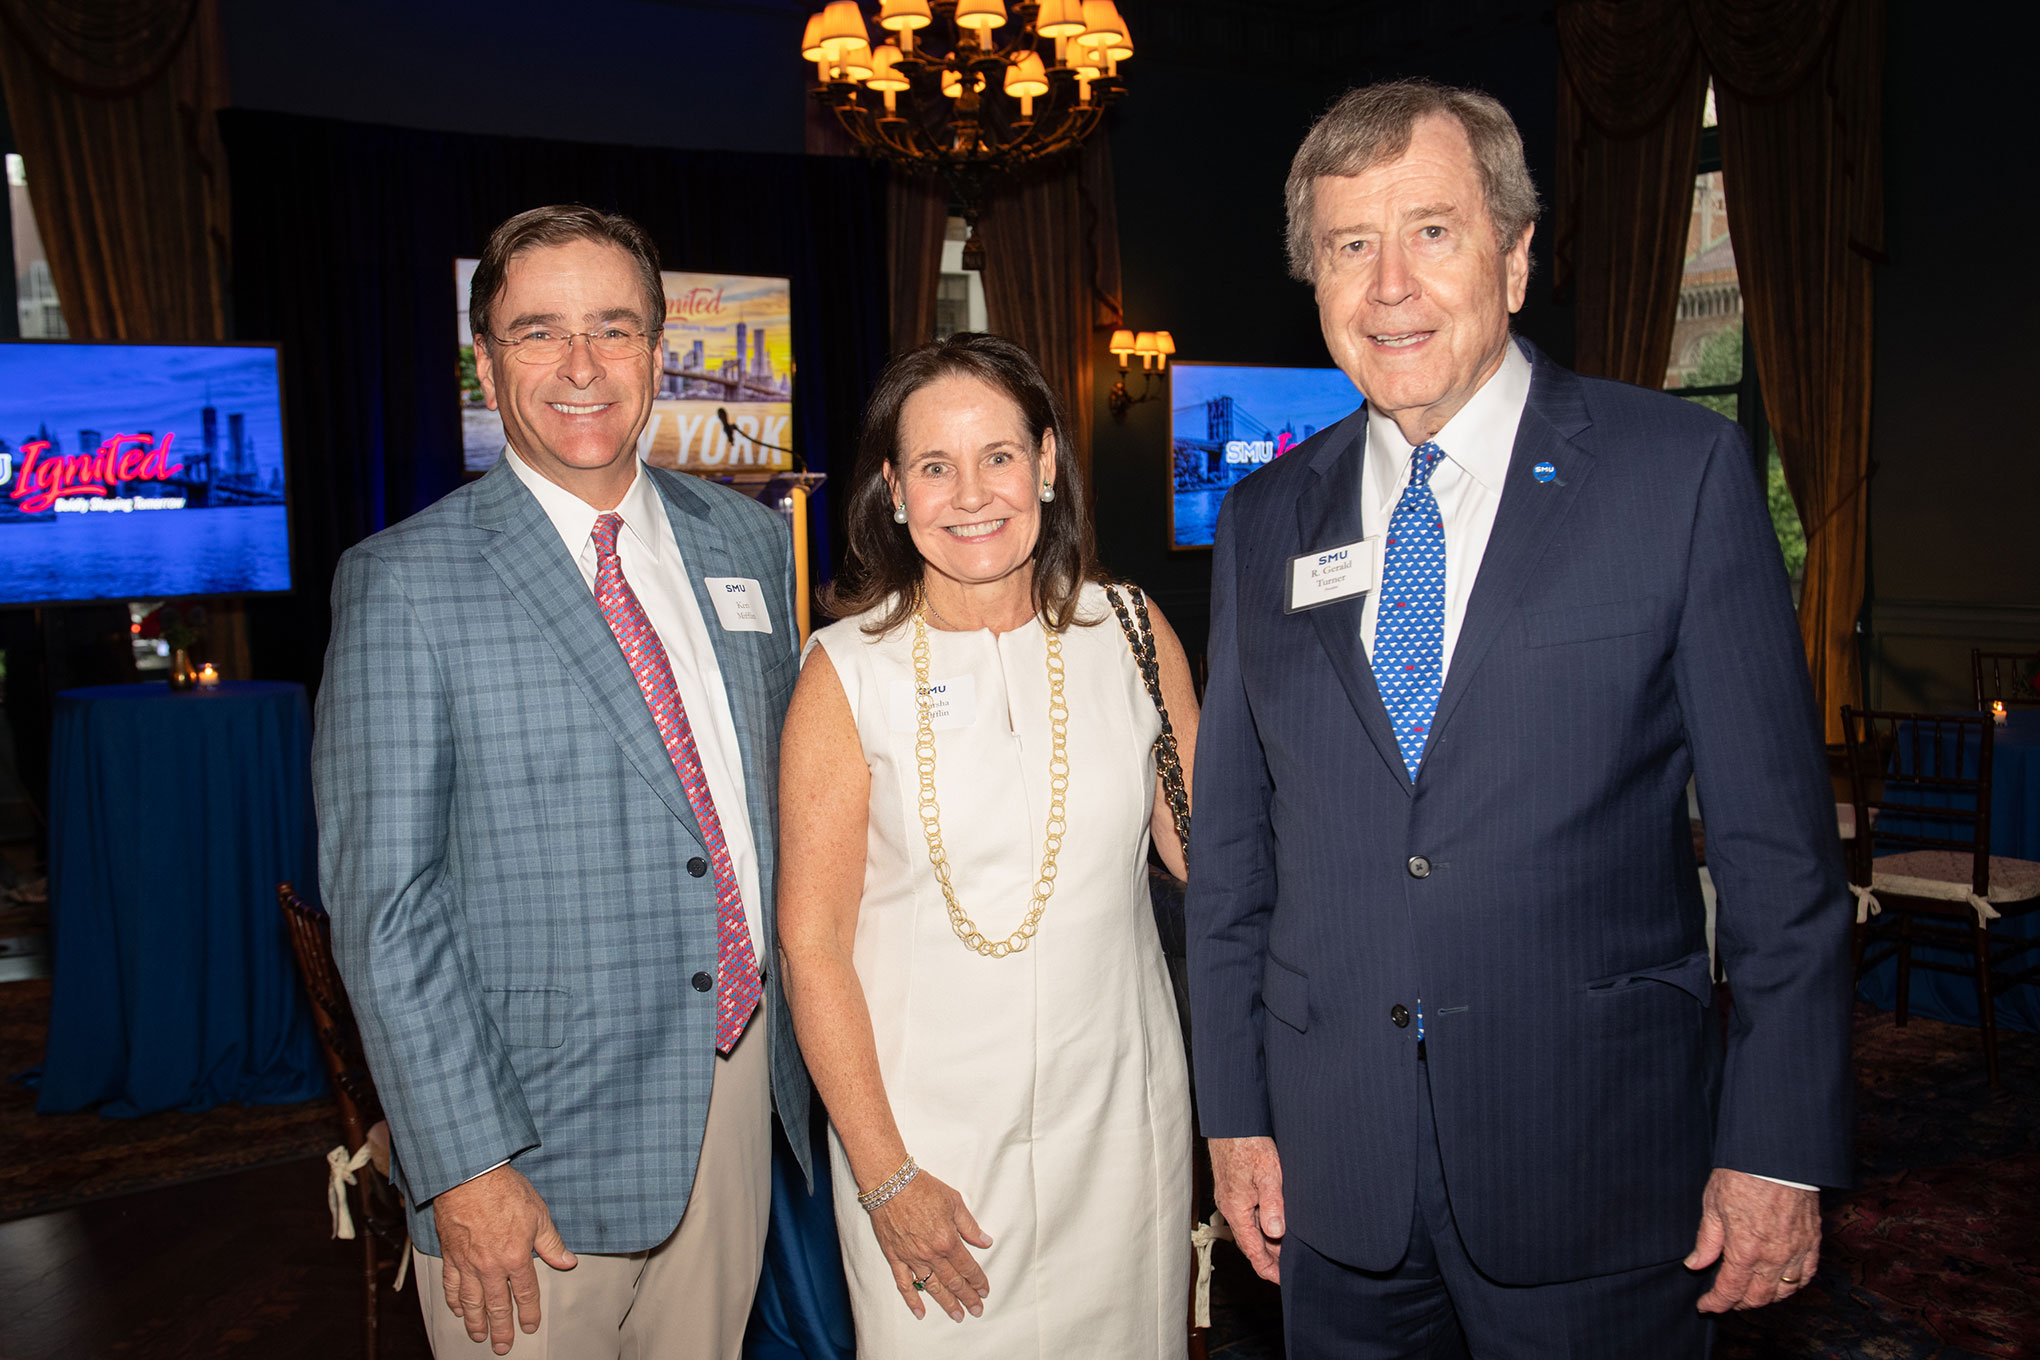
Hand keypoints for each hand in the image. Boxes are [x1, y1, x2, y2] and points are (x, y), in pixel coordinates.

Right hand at [432, 1164, 578, 1352]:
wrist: (469, 1176)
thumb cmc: (505, 1191)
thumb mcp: (539, 1215)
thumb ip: (552, 1243)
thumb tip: (568, 1262)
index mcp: (516, 1258)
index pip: (526, 1293)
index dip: (529, 1313)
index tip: (530, 1326)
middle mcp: (490, 1267)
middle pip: (497, 1306)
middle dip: (501, 1329)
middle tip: (502, 1346)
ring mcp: (467, 1263)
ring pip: (472, 1301)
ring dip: (476, 1322)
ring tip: (479, 1335)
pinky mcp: (450, 1255)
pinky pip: (451, 1284)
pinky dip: (454, 1300)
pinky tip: (457, 1310)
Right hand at [868, 1168, 992, 1322]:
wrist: (890, 1183)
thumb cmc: (922, 1188)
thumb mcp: (954, 1202)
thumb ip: (969, 1226)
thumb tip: (985, 1241)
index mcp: (947, 1240)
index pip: (967, 1267)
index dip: (978, 1281)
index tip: (984, 1291)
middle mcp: (931, 1254)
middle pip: (953, 1282)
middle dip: (967, 1298)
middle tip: (976, 1310)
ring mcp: (912, 1258)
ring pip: (932, 1287)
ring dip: (946, 1303)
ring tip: (957, 1316)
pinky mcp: (895, 1257)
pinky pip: (904, 1284)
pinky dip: (912, 1300)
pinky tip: (920, 1312)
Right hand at [1210, 1136, 1284, 1282]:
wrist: (1230, 1121)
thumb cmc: (1249, 1143)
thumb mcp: (1268, 1173)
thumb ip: (1273, 1204)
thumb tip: (1276, 1233)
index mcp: (1237, 1209)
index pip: (1252, 1250)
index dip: (1267, 1268)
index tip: (1282, 1280)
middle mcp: (1229, 1207)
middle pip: (1249, 1243)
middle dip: (1269, 1257)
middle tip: (1290, 1265)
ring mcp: (1229, 1198)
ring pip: (1247, 1229)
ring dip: (1265, 1241)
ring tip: (1285, 1248)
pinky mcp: (1231, 1188)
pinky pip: (1245, 1216)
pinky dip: (1259, 1226)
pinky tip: (1272, 1222)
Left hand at [1685, 1168, 1819, 1311]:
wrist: (1776, 1156)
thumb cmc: (1741, 1175)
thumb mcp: (1713, 1206)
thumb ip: (1707, 1240)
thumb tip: (1695, 1264)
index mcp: (1745, 1250)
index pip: (1730, 1290)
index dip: (1716, 1303)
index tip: (1706, 1306)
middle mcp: (1773, 1257)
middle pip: (1758, 1297)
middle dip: (1739, 1303)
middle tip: (1726, 1300)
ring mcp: (1797, 1251)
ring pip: (1784, 1291)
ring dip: (1766, 1298)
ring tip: (1750, 1293)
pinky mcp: (1813, 1241)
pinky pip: (1807, 1275)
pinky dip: (1793, 1285)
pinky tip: (1782, 1283)